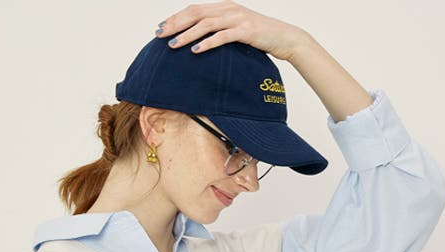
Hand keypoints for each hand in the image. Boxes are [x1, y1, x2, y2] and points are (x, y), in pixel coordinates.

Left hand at [155, 1, 308, 61]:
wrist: (285, 38)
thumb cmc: (259, 37)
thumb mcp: (237, 30)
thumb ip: (220, 31)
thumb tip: (200, 42)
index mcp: (224, 7)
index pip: (194, 9)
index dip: (176, 18)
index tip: (161, 28)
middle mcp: (228, 9)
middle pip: (195, 13)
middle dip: (175, 24)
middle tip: (160, 35)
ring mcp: (237, 18)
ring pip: (206, 24)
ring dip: (187, 35)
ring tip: (173, 45)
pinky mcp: (246, 31)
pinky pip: (222, 36)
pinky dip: (207, 43)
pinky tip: (195, 51)